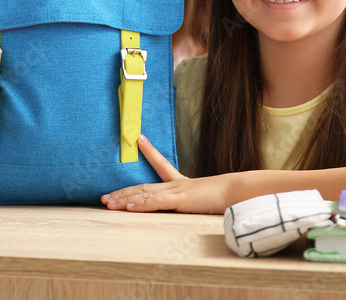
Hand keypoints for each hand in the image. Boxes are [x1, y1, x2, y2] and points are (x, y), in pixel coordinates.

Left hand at [101, 134, 234, 213]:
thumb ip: (204, 198)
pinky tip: (128, 207)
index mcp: (183, 183)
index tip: (139, 139)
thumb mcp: (212, 197)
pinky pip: (156, 202)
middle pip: (143, 186)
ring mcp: (177, 191)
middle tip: (104, 196)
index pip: (162, 164)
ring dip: (124, 199)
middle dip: (122, 192)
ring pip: (144, 194)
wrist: (241, 190)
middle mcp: (176, 185)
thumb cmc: (230, 195)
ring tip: (108, 203)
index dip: (150, 151)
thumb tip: (205, 201)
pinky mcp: (180, 200)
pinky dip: (141, 205)